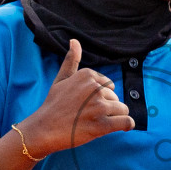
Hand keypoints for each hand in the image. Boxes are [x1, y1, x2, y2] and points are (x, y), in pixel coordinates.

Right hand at [17, 40, 134, 155]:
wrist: (44, 129)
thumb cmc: (53, 104)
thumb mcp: (61, 78)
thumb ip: (71, 60)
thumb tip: (75, 40)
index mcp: (88, 75)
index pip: (110, 85)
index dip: (101, 97)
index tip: (86, 104)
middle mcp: (95, 88)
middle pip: (115, 98)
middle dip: (107, 107)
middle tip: (88, 115)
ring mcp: (99, 106)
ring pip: (122, 109)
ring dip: (114, 117)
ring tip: (97, 122)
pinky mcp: (102, 125)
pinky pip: (126, 122)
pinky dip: (127, 125)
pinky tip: (122, 128)